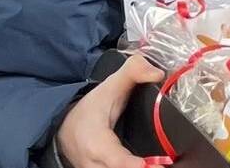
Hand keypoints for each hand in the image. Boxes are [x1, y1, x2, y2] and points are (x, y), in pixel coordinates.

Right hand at [55, 53, 161, 167]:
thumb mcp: (111, 84)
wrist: (65, 126)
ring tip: (160, 166)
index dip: (130, 164)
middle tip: (164, 166)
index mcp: (95, 141)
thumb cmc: (92, 107)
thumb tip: (158, 74)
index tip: (150, 165)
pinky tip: (149, 166)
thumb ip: (135, 71)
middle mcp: (93, 163)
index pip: (113, 158)